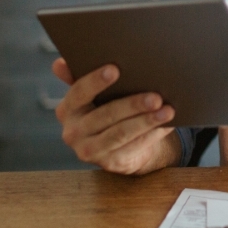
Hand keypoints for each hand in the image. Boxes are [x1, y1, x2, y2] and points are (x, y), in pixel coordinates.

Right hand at [51, 58, 178, 174]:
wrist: (114, 146)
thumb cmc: (105, 109)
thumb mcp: (92, 95)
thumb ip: (78, 77)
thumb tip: (59, 64)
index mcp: (67, 109)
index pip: (79, 92)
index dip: (95, 81)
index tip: (115, 69)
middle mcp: (73, 132)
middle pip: (105, 115)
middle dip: (132, 105)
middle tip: (156, 97)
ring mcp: (89, 151)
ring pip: (121, 133)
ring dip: (146, 122)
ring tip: (167, 111)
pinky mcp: (108, 163)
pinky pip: (133, 147)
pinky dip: (151, 135)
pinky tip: (166, 125)